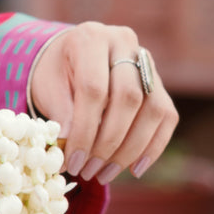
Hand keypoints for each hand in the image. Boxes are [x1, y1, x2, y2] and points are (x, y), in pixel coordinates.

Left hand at [28, 22, 178, 182]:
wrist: (70, 57)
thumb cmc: (54, 74)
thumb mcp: (47, 88)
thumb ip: (59, 113)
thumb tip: (70, 147)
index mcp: (91, 39)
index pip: (94, 90)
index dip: (84, 131)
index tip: (72, 161)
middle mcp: (125, 43)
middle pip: (128, 98)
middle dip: (108, 143)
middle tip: (88, 171)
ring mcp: (147, 62)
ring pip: (153, 109)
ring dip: (130, 149)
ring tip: (105, 174)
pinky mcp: (159, 83)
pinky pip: (167, 116)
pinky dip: (153, 146)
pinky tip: (135, 169)